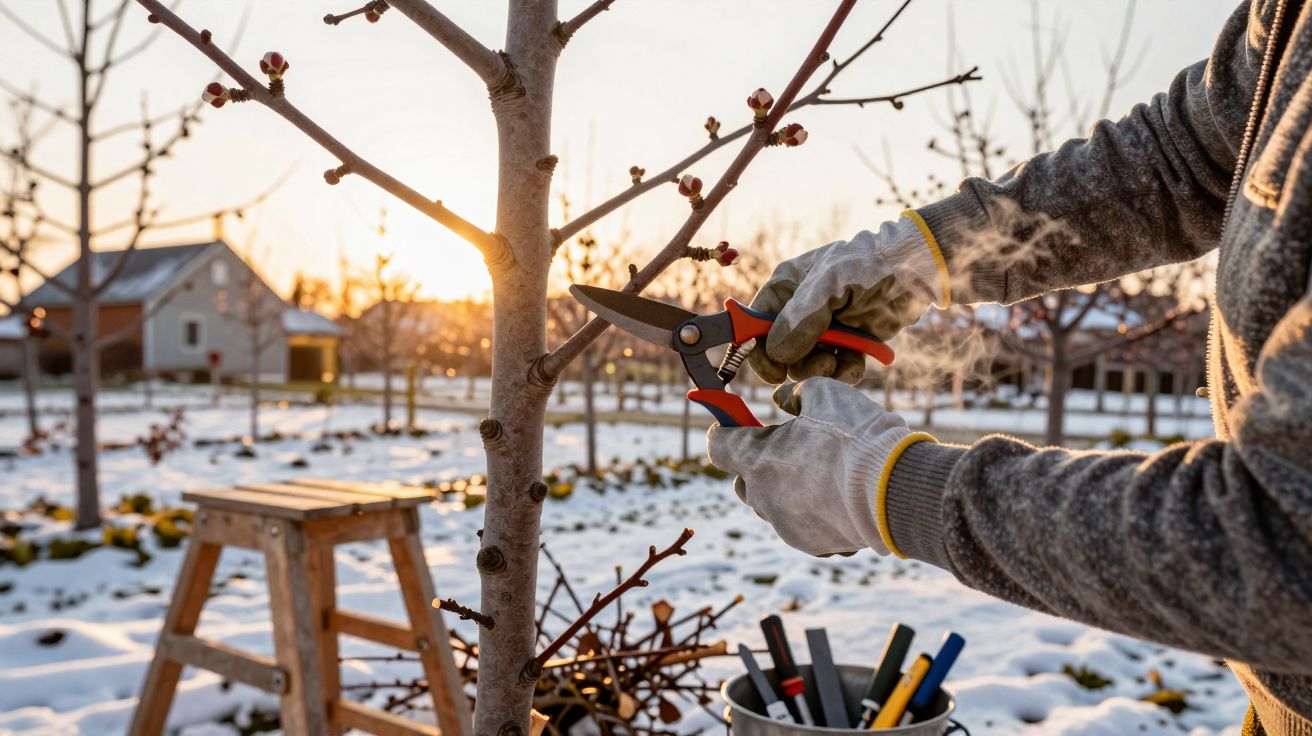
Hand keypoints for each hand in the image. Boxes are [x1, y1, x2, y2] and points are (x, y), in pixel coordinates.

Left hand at [706, 378, 918, 556]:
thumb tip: (781, 400)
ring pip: (773, 504)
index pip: (718, 445)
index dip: (725, 429)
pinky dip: (811, 511)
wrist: (896, 489)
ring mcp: (786, 524)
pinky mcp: (811, 544)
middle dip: (757, 464)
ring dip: (786, 488)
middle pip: (743, 481)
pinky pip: (800, 524)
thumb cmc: (857, 436)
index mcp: (757, 460)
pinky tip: (839, 496)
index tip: (736, 423)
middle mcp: (764, 497)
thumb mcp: (824, 394)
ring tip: (822, 471)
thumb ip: (794, 395)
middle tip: (787, 447)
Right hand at [747, 216, 944, 383]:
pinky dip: (843, 374)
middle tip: (821, 365)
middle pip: (780, 352)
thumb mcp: (829, 282)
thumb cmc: (868, 264)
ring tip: (839, 364)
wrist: (916, 270)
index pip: (755, 324)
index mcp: (786, 289)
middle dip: (796, 364)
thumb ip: (800, 317)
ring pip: (807, 365)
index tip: (772, 371)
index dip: (756, 350)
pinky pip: (836, 369)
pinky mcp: (849, 344)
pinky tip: (855, 366)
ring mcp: (825, 329)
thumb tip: (777, 354)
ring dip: (821, 371)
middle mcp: (800, 311)